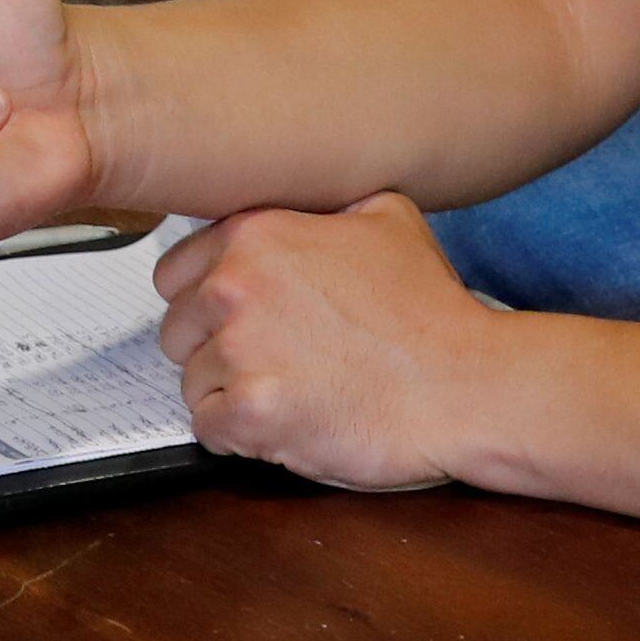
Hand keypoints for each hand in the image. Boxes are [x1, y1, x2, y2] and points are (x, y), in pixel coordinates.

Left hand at [151, 198, 493, 491]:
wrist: (465, 384)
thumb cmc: (431, 311)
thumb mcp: (388, 217)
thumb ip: (325, 205)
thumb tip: (304, 205)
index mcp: (255, 235)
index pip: (174, 273)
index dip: (204, 301)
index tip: (235, 320)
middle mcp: (235, 285)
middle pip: (177, 330)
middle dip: (214, 350)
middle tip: (271, 363)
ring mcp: (240, 350)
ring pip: (192, 383)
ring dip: (231, 394)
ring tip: (290, 394)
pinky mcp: (252, 411)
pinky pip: (208, 428)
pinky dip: (238, 435)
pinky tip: (283, 424)